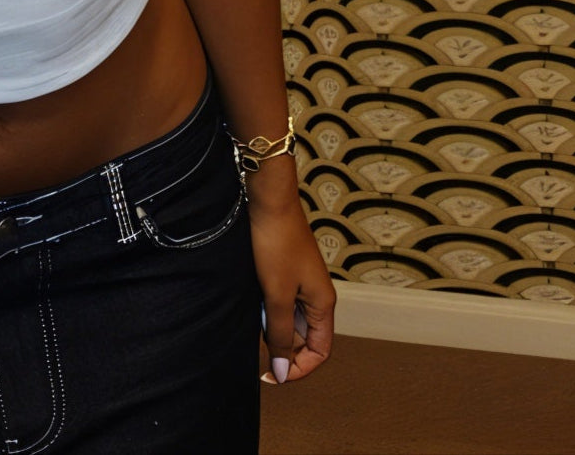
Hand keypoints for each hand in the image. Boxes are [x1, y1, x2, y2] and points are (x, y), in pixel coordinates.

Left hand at [246, 191, 334, 385]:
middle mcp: (317, 295)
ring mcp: (302, 282)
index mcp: (323, 304)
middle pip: (304, 338)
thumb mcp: (276, 295)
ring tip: (253, 318)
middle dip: (282, 347)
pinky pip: (280, 301)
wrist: (268, 200)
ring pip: (290, 320)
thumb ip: (280, 335)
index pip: (320, 351)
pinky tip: (252, 302)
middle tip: (256, 346)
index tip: (272, 375)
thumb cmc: (275, 243)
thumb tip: (282, 372)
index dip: (299, 368)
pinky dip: (267, 308)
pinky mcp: (286, 271)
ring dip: (272, 326)